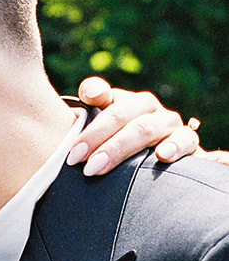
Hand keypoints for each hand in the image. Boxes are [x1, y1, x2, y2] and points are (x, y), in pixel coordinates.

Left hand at [67, 76, 200, 174]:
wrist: (163, 168)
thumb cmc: (124, 151)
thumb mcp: (103, 138)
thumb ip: (89, 116)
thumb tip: (88, 92)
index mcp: (124, 103)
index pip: (103, 96)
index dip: (89, 105)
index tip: (73, 135)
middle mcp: (147, 108)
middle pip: (121, 115)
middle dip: (95, 138)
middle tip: (75, 160)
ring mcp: (168, 123)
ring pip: (146, 128)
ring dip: (120, 146)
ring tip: (98, 166)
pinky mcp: (187, 142)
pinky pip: (185, 140)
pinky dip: (175, 146)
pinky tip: (162, 156)